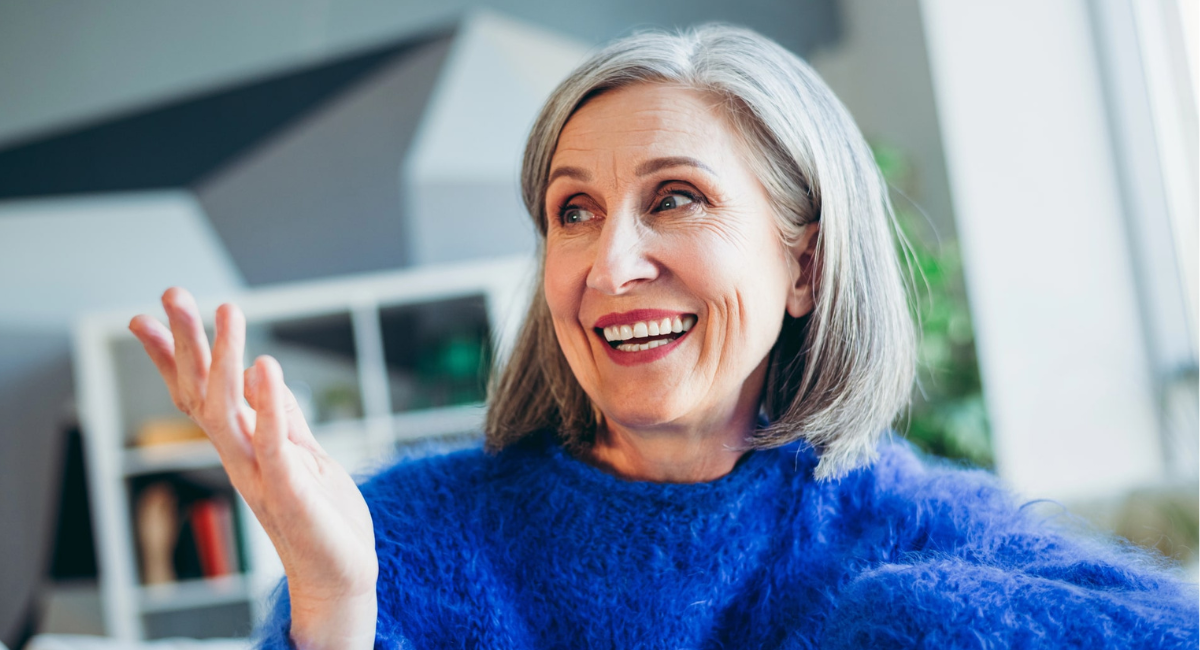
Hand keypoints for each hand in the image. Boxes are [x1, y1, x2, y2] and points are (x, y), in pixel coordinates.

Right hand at [129, 287, 377, 648]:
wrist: (341, 575)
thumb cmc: (322, 515)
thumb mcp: (303, 454)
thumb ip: (283, 416)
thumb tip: (262, 372)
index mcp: (242, 446)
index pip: (198, 393)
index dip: (172, 356)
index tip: (146, 316)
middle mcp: (241, 457)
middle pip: (201, 392)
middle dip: (186, 342)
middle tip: (171, 294)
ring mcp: (260, 474)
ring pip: (227, 411)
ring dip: (224, 360)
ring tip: (227, 311)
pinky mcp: (290, 490)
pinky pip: (274, 444)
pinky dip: (268, 407)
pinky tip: (265, 368)